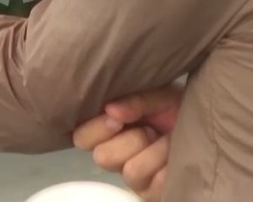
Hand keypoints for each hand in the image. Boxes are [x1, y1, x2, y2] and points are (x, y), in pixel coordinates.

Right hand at [72, 81, 183, 201]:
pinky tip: (175, 156)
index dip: (96, 128)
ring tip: (167, 140)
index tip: (117, 116)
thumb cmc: (175, 108)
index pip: (81, 138)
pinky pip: (154, 183)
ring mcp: (132, 176)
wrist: (207, 126)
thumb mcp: (157, 95)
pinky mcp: (151, 192)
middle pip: (102, 157)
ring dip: (154, 152)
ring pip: (130, 171)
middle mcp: (114, 154)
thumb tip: (111, 110)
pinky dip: (167, 165)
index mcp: (106, 130)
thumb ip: (133, 100)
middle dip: (131, 140)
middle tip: (149, 129)